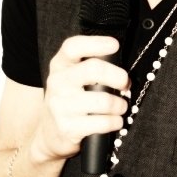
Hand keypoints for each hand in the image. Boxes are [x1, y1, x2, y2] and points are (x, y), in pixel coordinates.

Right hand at [32, 35, 130, 162]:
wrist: (50, 133)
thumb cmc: (70, 100)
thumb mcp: (73, 78)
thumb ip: (91, 67)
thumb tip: (122, 67)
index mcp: (60, 65)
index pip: (73, 47)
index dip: (96, 43)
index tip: (115, 45)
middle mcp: (57, 82)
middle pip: (94, 69)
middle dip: (118, 76)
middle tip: (126, 84)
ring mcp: (60, 106)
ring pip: (104, 100)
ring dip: (120, 105)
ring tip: (121, 107)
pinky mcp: (67, 128)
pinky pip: (103, 123)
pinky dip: (115, 122)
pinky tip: (116, 121)